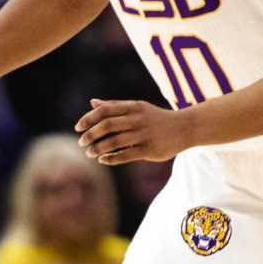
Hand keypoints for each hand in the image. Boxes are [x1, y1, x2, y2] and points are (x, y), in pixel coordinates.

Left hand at [76, 98, 194, 164]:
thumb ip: (114, 106)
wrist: (185, 128)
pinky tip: (103, 160)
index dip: (88, 119)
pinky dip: (112, 158)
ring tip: (90, 153)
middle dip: (90, 135)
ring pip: (115, 142)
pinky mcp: (150, 150)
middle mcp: (137, 119)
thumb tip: (92, 103)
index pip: (105, 111)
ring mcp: (144, 135)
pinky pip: (126, 155)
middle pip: (107, 126)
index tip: (78, 128)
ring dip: (98, 148)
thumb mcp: (137, 108)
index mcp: (133, 107)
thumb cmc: (156, 117)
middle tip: (81, 143)